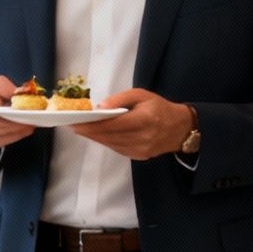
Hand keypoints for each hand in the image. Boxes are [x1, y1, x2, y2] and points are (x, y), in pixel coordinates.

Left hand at [72, 89, 196, 159]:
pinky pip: (117, 148)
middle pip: (109, 136)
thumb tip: (100, 107)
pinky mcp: (139, 156)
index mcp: (145, 119)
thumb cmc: (159, 108)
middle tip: (72, 126)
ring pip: (111, 144)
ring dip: (95, 137)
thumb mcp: (142, 95)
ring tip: (81, 129)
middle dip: (89, 131)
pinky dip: (106, 141)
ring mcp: (141, 149)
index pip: (114, 124)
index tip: (76, 123)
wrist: (179, 128)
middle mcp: (144, 137)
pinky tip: (96, 135)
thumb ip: (120, 99)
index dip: (93, 125)